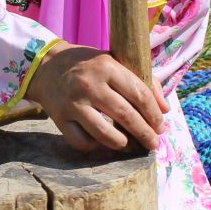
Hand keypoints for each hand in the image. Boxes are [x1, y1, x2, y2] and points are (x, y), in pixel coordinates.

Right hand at [25, 43, 166, 152]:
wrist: (46, 66)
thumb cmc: (88, 65)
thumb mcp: (115, 62)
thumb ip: (143, 82)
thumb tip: (165, 110)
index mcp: (106, 66)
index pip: (139, 94)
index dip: (154, 115)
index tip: (161, 127)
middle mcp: (89, 85)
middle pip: (125, 115)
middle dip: (144, 134)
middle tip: (153, 144)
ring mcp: (73, 104)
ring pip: (104, 134)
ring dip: (123, 144)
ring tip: (131, 147)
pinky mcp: (59, 119)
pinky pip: (81, 142)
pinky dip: (95, 147)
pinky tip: (103, 144)